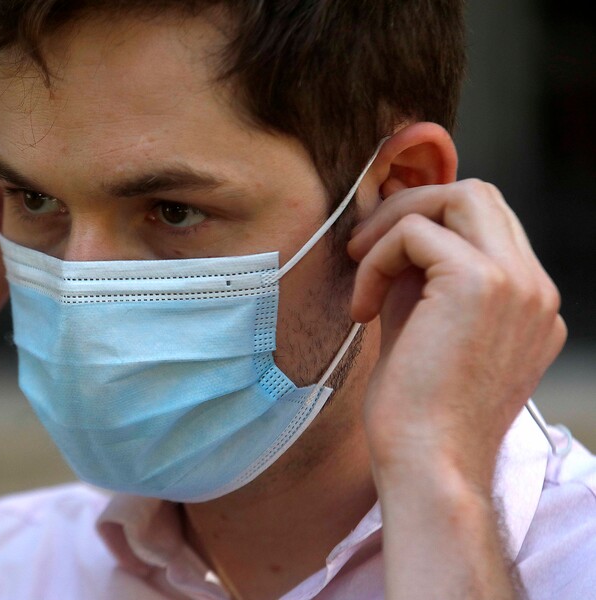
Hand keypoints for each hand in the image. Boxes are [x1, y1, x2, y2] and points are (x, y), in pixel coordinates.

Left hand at [348, 179, 565, 489]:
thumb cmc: (417, 415)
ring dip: (393, 223)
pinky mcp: (479, 283)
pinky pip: (415, 231)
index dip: (427, 222)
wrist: (428, 466)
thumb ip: (419, 281)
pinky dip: (375, 258)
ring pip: (457, 196)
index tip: (377, 253)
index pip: (486, 224)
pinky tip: (362, 309)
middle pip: (478, 195)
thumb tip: (387, 234)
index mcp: (528, 303)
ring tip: (358, 269)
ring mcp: (517, 283)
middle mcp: (535, 289)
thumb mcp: (424, 331)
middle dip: (411, 207)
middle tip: (362, 247)